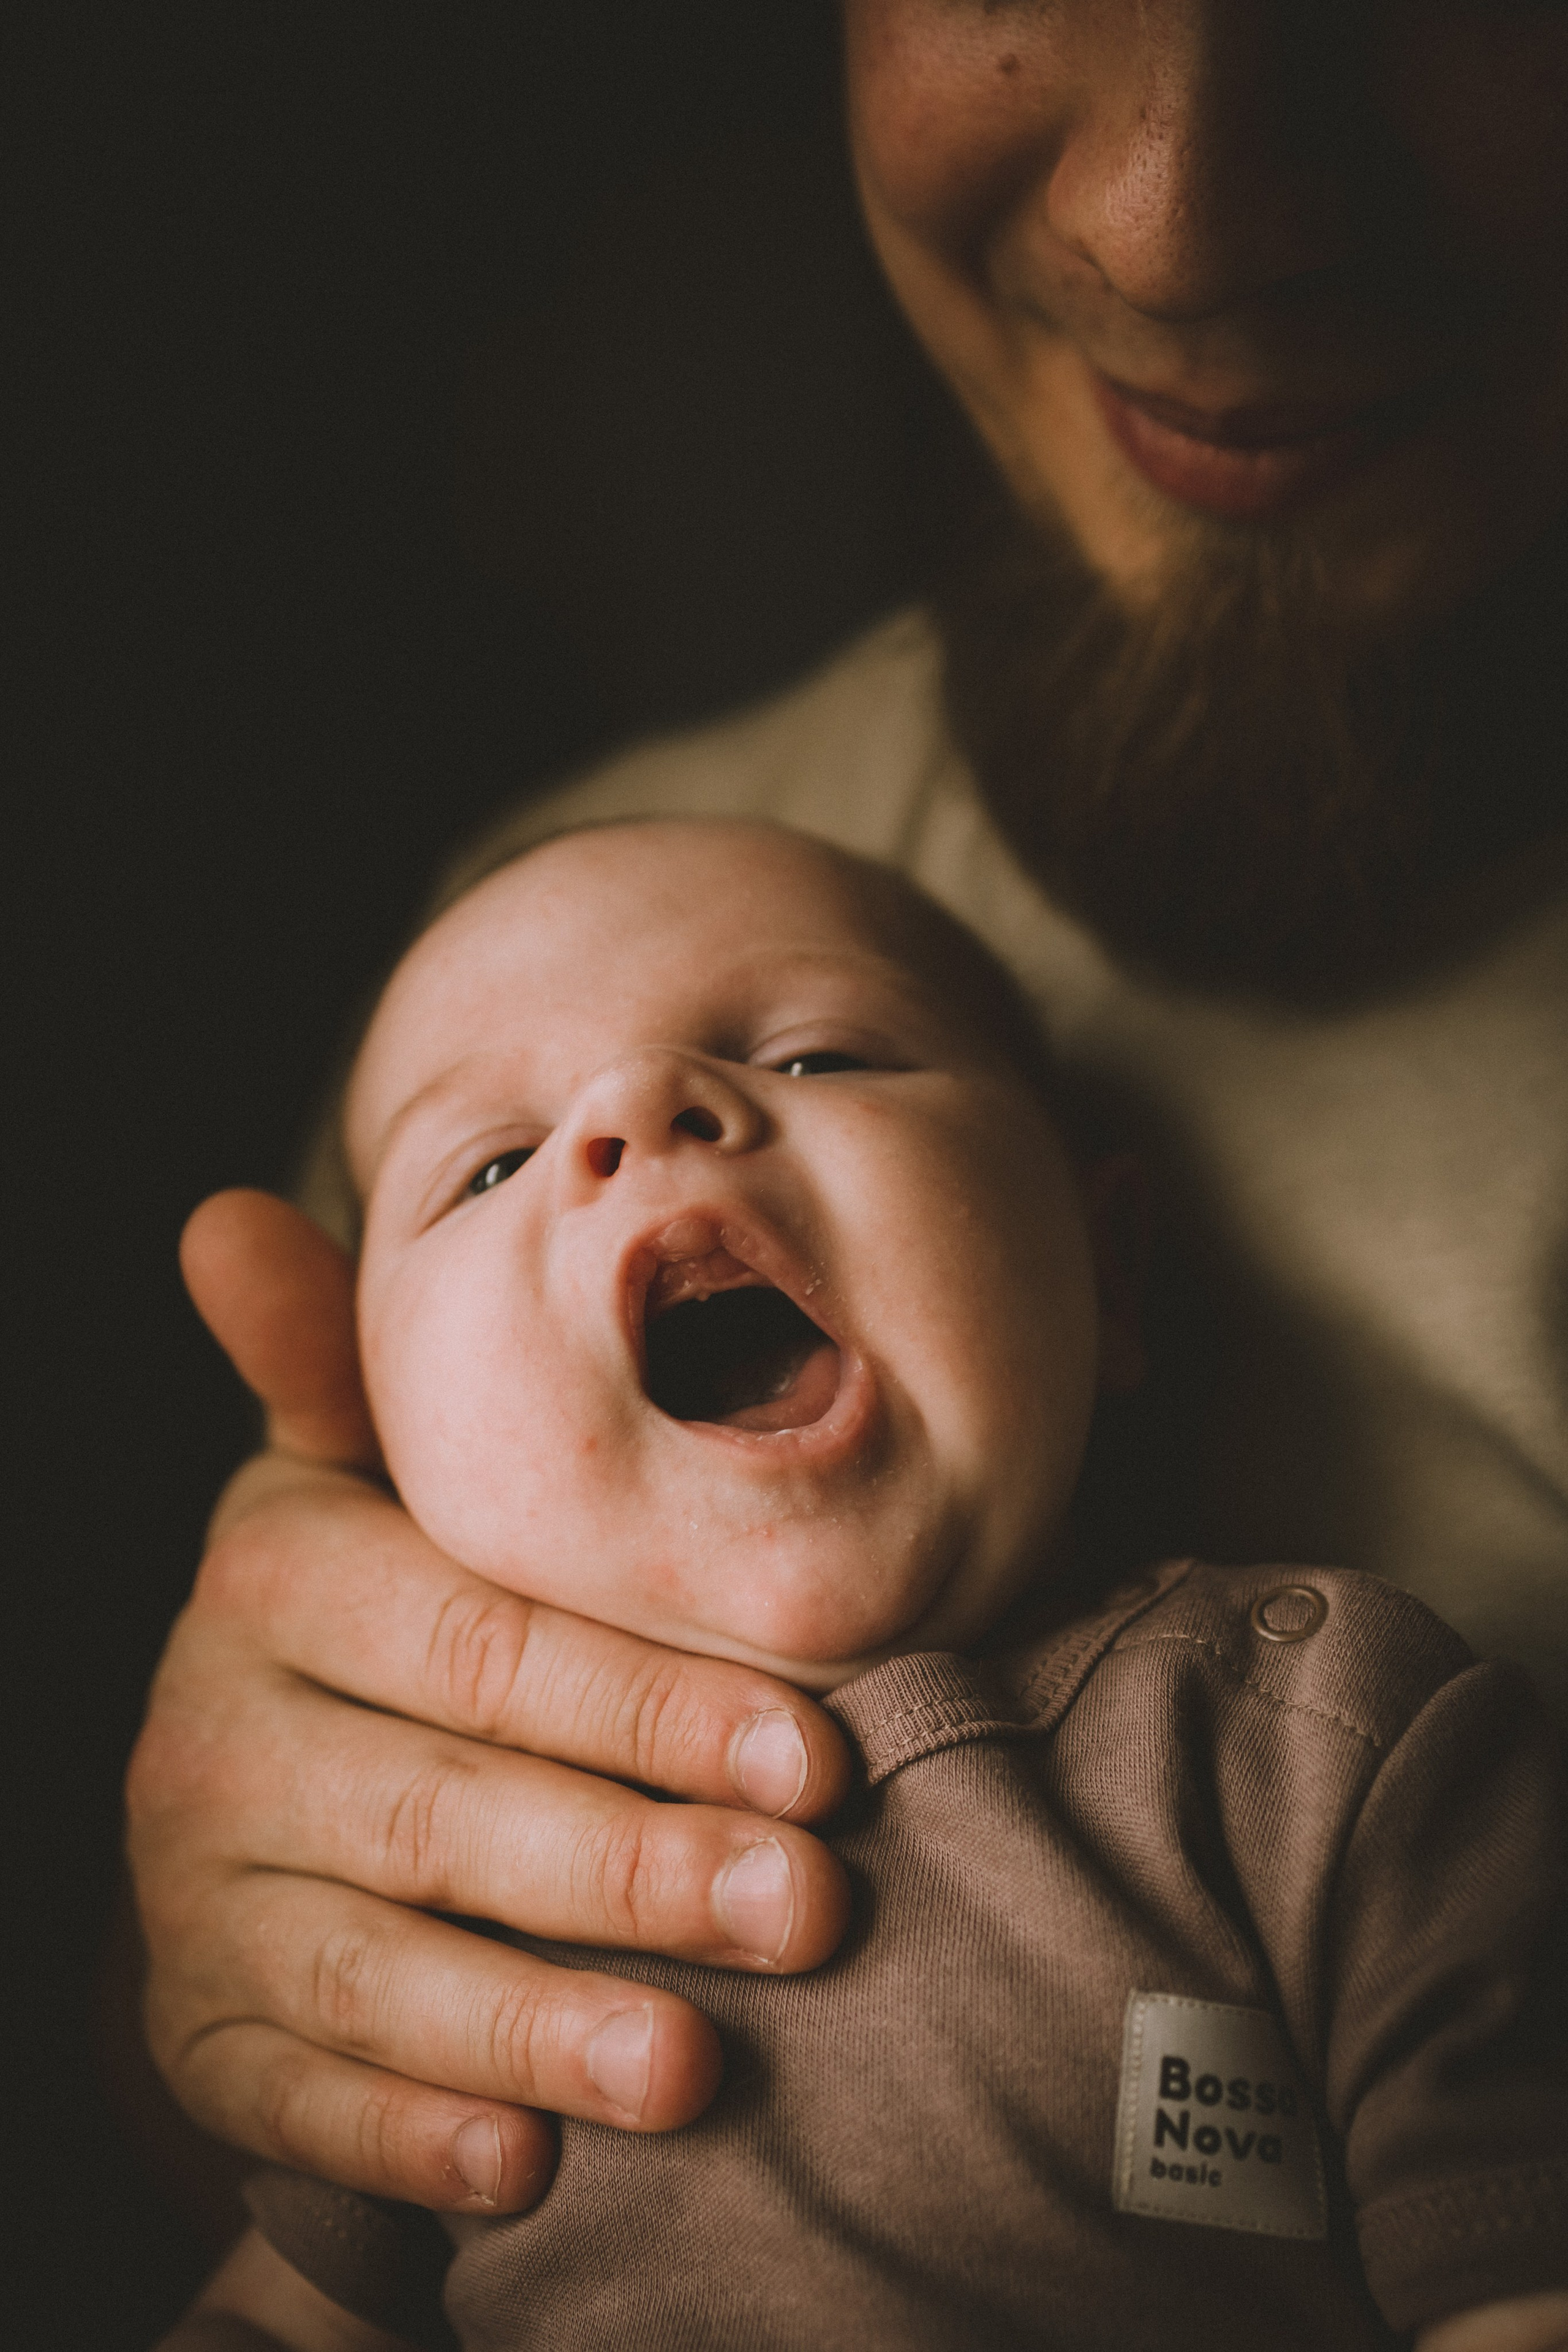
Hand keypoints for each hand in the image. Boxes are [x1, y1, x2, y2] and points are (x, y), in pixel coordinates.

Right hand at [128, 1191, 850, 2211]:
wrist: (260, 1790)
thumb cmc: (387, 1611)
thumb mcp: (362, 1484)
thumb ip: (334, 1372)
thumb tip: (223, 1216)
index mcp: (279, 1574)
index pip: (481, 1636)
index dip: (650, 1699)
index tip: (821, 1748)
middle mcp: (215, 1731)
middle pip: (452, 1802)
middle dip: (641, 1863)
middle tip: (812, 1909)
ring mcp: (201, 1895)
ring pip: (381, 1964)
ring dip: (542, 2021)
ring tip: (696, 2067)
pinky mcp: (205, 2031)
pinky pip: (300, 2096)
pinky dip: (409, 2136)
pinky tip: (525, 2170)